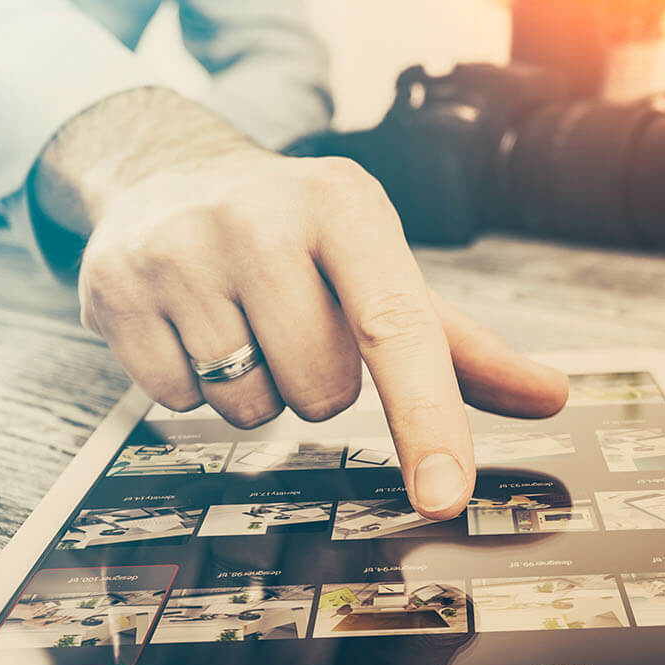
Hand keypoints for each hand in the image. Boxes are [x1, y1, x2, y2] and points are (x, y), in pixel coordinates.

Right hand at [33, 89, 567, 517]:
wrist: (166, 171)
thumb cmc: (300, 234)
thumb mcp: (382, 266)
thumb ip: (465, 345)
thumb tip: (552, 395)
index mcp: (347, 205)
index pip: (399, 330)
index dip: (428, 418)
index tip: (446, 492)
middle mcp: (260, 217)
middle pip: (322, 393)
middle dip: (317, 382)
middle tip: (294, 320)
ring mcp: (179, 249)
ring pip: (248, 408)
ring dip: (256, 388)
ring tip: (241, 318)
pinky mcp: (113, 286)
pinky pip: (174, 402)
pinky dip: (191, 386)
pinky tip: (190, 324)